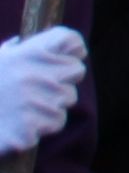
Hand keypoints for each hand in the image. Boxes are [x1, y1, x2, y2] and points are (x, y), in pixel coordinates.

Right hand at [0, 27, 77, 151]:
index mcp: (30, 55)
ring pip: (65, 103)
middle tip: (38, 92)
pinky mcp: (31, 129)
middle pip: (75, 76)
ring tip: (22, 110)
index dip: (69, 56)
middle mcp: (39, 76)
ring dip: (49, 107)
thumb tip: (18, 43)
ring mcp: (37, 103)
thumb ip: (9, 51)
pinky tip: (18, 125)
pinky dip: (39, 127)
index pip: (73, 48)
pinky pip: (53, 124)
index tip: (63, 62)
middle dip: (60, 84)